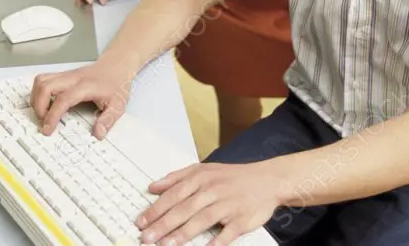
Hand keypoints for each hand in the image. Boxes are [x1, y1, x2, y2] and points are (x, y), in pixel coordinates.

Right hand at [30, 61, 130, 138]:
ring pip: (41, 81)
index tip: (48, 129)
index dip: (53, 115)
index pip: (63, 99)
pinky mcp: (62, 76)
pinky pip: (43, 80)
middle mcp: (72, 78)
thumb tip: (98, 134)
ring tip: (42, 114)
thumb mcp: (118, 105)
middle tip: (43, 123)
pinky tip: (45, 104)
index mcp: (85, 86)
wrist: (116, 66)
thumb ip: (108, 120)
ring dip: (36, 98)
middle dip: (39, 107)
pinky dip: (39, 93)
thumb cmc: (116, 84)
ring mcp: (65, 75)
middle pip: (45, 86)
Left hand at [136, 162, 282, 245]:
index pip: (174, 194)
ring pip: (202, 219)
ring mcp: (228, 205)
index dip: (156, 209)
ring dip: (183, 233)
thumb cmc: (232, 177)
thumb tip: (153, 187)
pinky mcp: (242, 219)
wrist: (268, 180)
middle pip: (184, 208)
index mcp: (201, 178)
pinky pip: (227, 232)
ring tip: (166, 245)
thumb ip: (177, 177)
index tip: (141, 221)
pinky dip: (216, 241)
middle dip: (163, 224)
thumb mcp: (204, 170)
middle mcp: (213, 190)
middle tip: (147, 237)